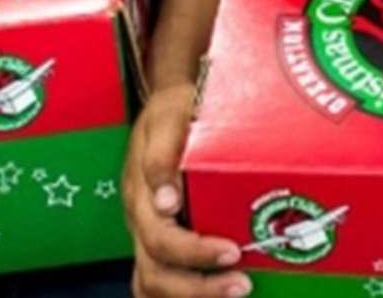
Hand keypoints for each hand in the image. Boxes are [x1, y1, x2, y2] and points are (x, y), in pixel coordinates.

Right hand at [124, 83, 246, 297]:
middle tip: (241, 282)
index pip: (159, 237)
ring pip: (152, 282)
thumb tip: (165, 200)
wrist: (169, 104)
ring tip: (236, 288)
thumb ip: (164, 154)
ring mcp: (146, 230)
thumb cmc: (175, 108)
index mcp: (141, 191)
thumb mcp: (169, 116)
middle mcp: (141, 217)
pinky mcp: (157, 236)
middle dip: (198, 287)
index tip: (231, 251)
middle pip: (154, 272)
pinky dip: (181, 292)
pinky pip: (157, 277)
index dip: (193, 252)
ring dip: (192, 294)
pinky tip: (214, 290)